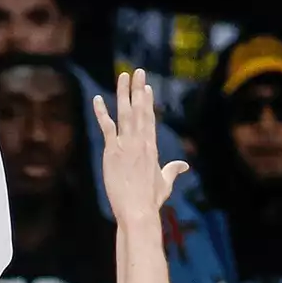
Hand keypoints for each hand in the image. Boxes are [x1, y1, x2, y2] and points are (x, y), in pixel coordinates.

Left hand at [92, 70, 188, 226]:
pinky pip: (106, 128)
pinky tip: (97, 99)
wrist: (138, 210)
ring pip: (124, 113)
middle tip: (136, 72)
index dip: (147, 101)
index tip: (146, 87)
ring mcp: (125, 145)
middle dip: (137, 90)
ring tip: (123, 77)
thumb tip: (184, 165)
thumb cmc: (151, 200)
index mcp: (152, 147)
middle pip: (139, 110)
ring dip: (123, 93)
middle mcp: (140, 142)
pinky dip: (101, 113)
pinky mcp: (112, 152)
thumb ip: (173, 170)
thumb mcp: (165, 183)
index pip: (149, 118)